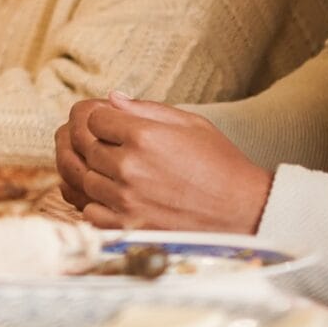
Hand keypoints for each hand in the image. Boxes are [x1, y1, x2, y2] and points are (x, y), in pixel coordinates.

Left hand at [59, 94, 272, 233]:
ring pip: (83, 178)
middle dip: (92, 141)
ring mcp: (126, 200)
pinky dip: (95, 203)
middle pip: (84, 147)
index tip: (111, 124)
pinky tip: (110, 196)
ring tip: (112, 170)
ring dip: (92, 172)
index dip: (100, 118)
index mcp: (143, 136)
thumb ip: (146, 109)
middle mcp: (129, 167)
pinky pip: (90, 212)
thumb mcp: (190, 124)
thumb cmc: (221, 165)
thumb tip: (112, 98)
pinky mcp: (128, 227)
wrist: (244, 212)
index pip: (92, 118)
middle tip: (108, 145)